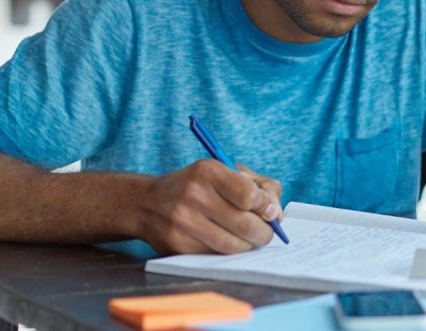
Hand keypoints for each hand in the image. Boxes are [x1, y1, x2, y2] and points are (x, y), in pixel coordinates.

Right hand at [138, 159, 283, 253]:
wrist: (148, 202)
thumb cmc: (197, 185)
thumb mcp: (225, 171)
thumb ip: (258, 186)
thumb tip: (276, 214)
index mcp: (209, 171)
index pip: (249, 195)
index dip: (266, 207)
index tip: (270, 212)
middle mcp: (194, 195)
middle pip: (245, 224)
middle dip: (264, 232)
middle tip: (266, 232)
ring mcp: (184, 222)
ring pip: (233, 245)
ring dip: (249, 245)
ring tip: (249, 238)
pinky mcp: (178, 244)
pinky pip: (216, 255)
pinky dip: (229, 251)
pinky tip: (228, 241)